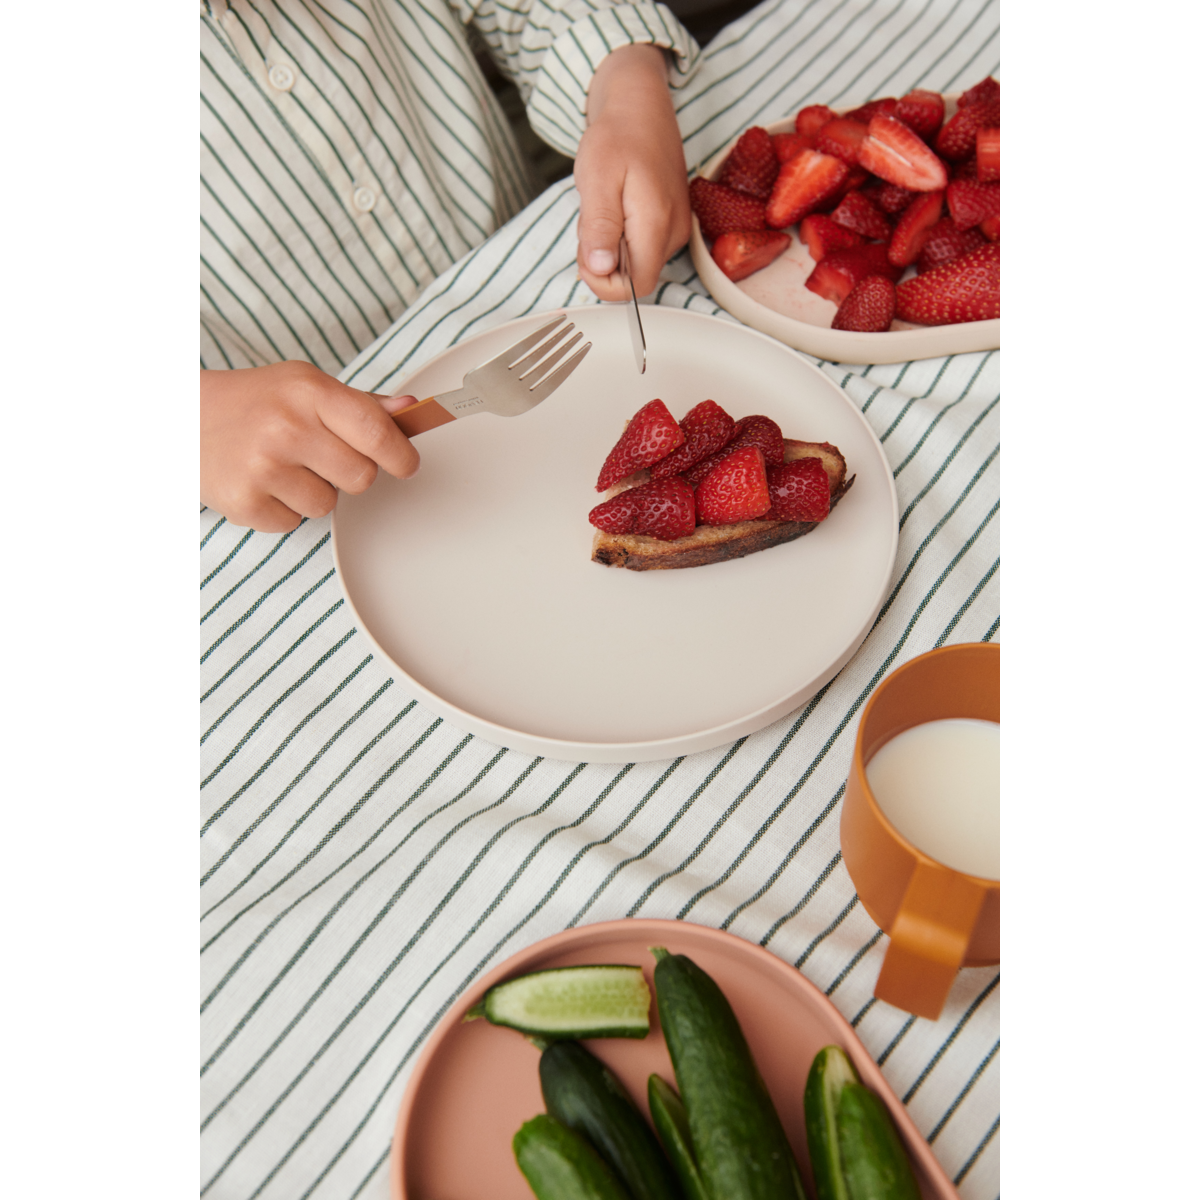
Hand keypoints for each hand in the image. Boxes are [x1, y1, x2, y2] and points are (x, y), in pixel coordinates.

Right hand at [200, 361, 419, 531]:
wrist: (188, 419)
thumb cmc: (256, 402)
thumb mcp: (306, 386)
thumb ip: (361, 404)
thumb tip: (411, 410)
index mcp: (308, 393)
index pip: (377, 432)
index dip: (401, 455)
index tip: (406, 464)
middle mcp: (286, 428)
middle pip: (361, 477)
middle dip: (351, 473)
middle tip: (322, 457)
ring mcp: (263, 467)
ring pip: (328, 505)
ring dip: (314, 492)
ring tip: (285, 466)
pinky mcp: (245, 502)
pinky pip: (294, 523)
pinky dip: (284, 509)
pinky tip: (265, 482)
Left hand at [574, 44, 689, 300]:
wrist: (640, 104)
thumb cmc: (617, 135)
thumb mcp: (596, 179)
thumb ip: (599, 227)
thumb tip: (600, 269)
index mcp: (657, 223)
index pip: (637, 287)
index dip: (605, 283)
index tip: (585, 256)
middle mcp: (674, 232)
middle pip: (636, 277)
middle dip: (605, 262)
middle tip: (590, 221)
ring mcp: (677, 228)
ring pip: (638, 263)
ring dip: (611, 247)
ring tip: (604, 207)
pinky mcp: (673, 222)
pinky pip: (643, 247)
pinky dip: (622, 236)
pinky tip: (616, 207)